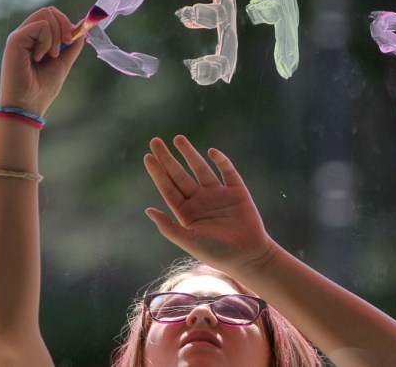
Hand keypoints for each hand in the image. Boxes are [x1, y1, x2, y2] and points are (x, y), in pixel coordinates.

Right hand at [0, 7, 84, 115]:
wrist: (29, 104)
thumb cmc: (43, 87)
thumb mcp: (64, 61)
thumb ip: (72, 44)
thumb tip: (83, 25)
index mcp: (36, 38)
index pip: (52, 16)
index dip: (67, 24)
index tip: (71, 41)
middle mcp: (26, 34)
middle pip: (49, 11)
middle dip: (65, 25)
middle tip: (66, 44)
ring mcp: (20, 35)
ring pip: (46, 15)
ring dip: (56, 35)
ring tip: (50, 55)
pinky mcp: (15, 39)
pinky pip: (41, 26)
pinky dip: (47, 41)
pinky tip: (39, 57)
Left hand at [143, 135, 275, 274]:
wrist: (248, 257)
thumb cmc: (217, 253)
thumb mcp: (189, 241)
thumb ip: (169, 227)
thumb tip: (148, 210)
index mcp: (186, 212)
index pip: (168, 187)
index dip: (158, 172)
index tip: (147, 157)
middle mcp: (200, 200)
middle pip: (180, 174)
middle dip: (168, 158)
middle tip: (155, 141)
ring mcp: (218, 194)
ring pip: (200, 169)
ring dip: (190, 154)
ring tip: (178, 138)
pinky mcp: (236, 191)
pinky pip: (227, 171)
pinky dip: (220, 161)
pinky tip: (211, 152)